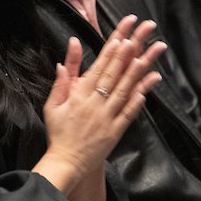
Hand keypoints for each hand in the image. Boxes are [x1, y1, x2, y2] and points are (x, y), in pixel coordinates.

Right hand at [34, 15, 164, 192]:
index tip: (119, 38)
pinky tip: (147, 89)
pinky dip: (137, 101)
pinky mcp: (115, 132)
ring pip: (123, 92)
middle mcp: (94, 104)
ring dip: (135, 74)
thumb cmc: (59, 133)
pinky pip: (128, 114)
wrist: (66, 163)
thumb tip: (63, 61)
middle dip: (125, 56)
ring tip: (145, 58)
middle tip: (136, 39)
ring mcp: (106, 118)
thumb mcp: (53, 105)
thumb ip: (61, 81)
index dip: (109, 53)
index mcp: (78, 96)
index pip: (97, 69)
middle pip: (112, 75)